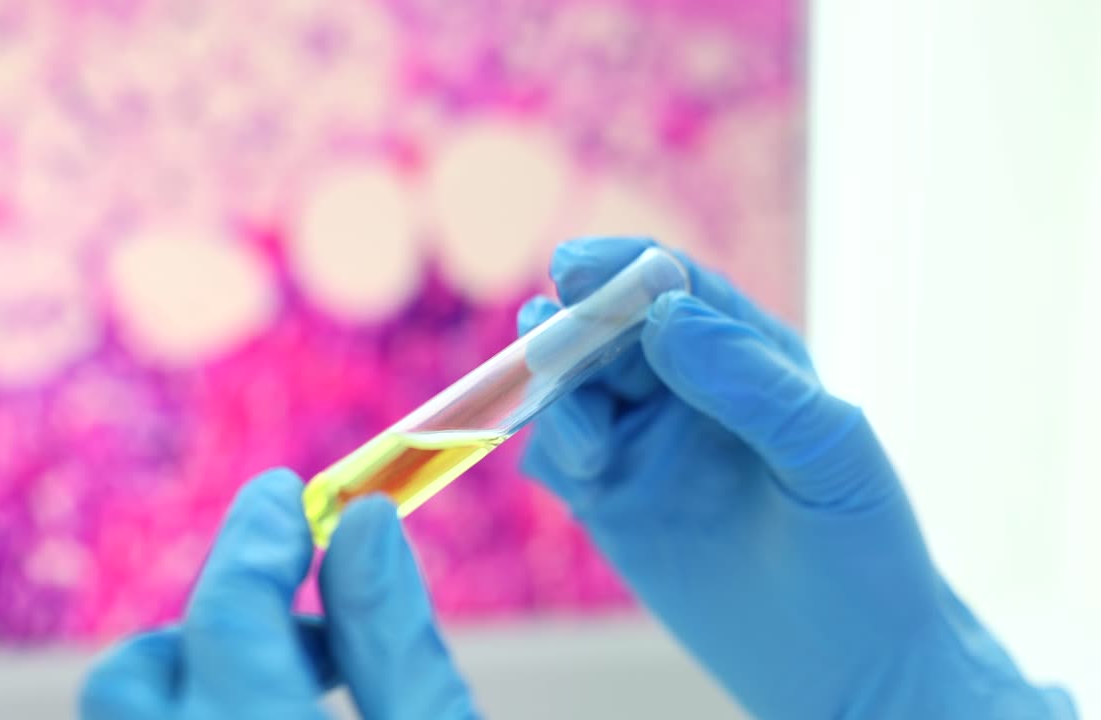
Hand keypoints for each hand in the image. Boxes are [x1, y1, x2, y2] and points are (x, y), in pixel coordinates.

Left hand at [79, 469, 475, 719]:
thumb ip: (398, 642)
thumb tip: (364, 521)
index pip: (225, 616)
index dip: (257, 539)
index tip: (289, 494)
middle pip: (128, 678)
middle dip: (207, 623)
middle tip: (298, 615)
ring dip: (202, 680)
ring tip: (304, 689)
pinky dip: (203, 718)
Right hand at [519, 237, 1074, 718]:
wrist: (847, 666)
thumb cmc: (864, 551)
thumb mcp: (831, 455)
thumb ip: (751, 382)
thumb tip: (663, 318)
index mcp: (745, 357)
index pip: (672, 287)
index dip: (622, 269)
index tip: (577, 270)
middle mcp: (686, 391)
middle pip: (605, 330)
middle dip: (569, 323)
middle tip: (543, 332)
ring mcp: (643, 447)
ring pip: (571, 388)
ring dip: (555, 388)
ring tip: (585, 433)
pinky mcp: (609, 504)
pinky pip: (557, 454)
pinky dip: (551, 444)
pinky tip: (580, 467)